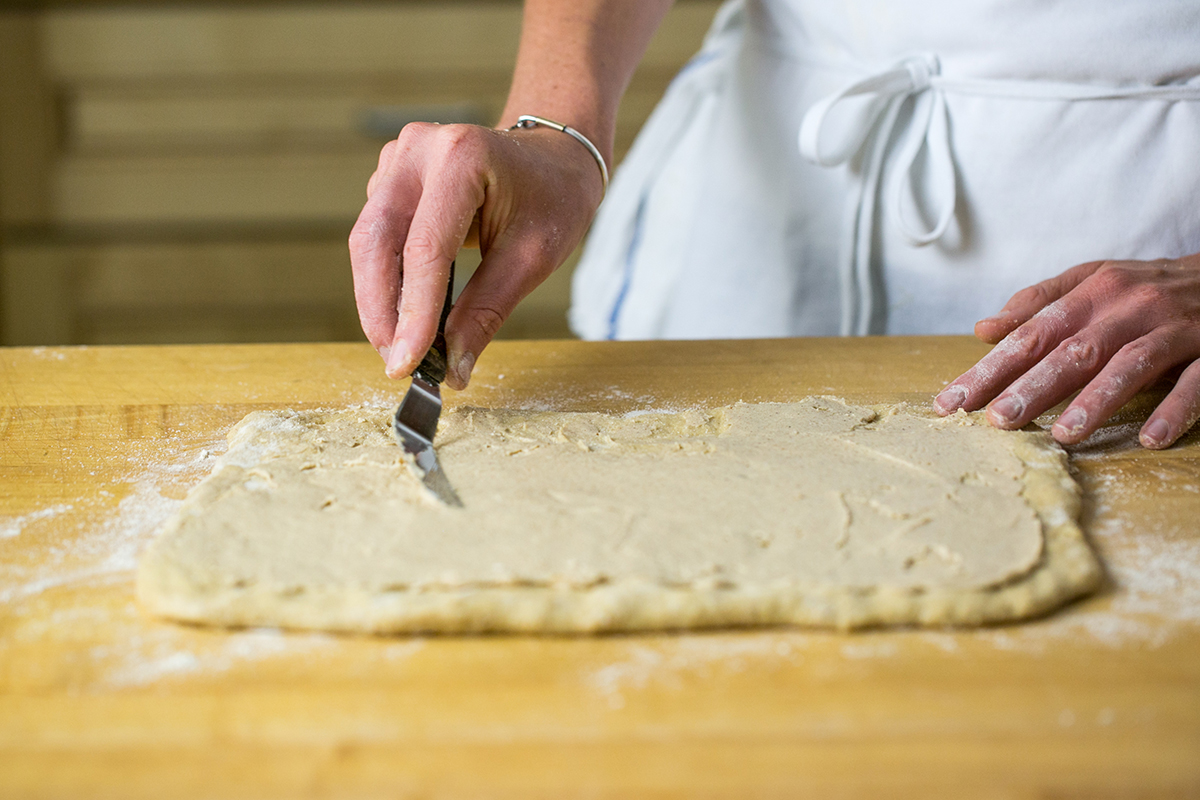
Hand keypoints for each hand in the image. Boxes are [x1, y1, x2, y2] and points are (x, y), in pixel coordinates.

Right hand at [349, 121, 603, 388]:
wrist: (553, 158)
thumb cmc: (552, 199)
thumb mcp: (532, 258)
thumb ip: (487, 312)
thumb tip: (453, 369)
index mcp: (462, 157)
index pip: (425, 248)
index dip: (414, 312)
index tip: (408, 363)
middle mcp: (420, 149)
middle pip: (376, 240)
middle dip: (381, 311)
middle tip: (396, 363)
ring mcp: (399, 157)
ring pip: (367, 240)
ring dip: (378, 299)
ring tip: (401, 346)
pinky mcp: (390, 175)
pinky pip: (374, 234)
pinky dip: (385, 279)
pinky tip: (405, 311)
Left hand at [932, 254, 1199, 448]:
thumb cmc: (1148, 286)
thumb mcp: (1093, 282)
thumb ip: (1038, 304)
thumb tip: (984, 330)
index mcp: (1093, 293)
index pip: (1030, 335)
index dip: (991, 368)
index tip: (952, 401)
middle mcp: (1128, 307)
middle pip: (1073, 350)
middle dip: (1032, 386)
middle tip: (997, 420)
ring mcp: (1172, 328)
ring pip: (1130, 364)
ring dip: (1096, 399)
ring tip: (1063, 435)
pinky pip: (1195, 381)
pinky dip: (1174, 408)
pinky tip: (1150, 438)